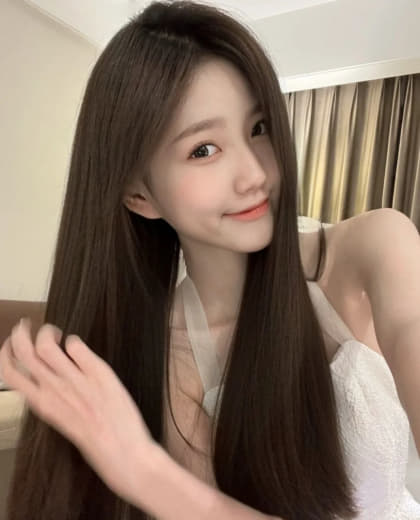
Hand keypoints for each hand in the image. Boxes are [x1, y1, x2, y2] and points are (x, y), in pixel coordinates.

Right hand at [0, 318, 157, 501]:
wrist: (125, 454)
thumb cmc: (97, 443)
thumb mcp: (64, 423)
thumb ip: (55, 400)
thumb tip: (51, 378)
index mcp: (43, 405)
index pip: (10, 373)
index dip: (6, 353)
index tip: (11, 344)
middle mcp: (54, 391)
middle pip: (24, 352)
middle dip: (20, 333)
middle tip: (26, 325)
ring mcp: (75, 380)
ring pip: (46, 344)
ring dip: (47, 331)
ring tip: (54, 332)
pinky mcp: (97, 373)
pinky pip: (77, 345)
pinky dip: (74, 340)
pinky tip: (79, 346)